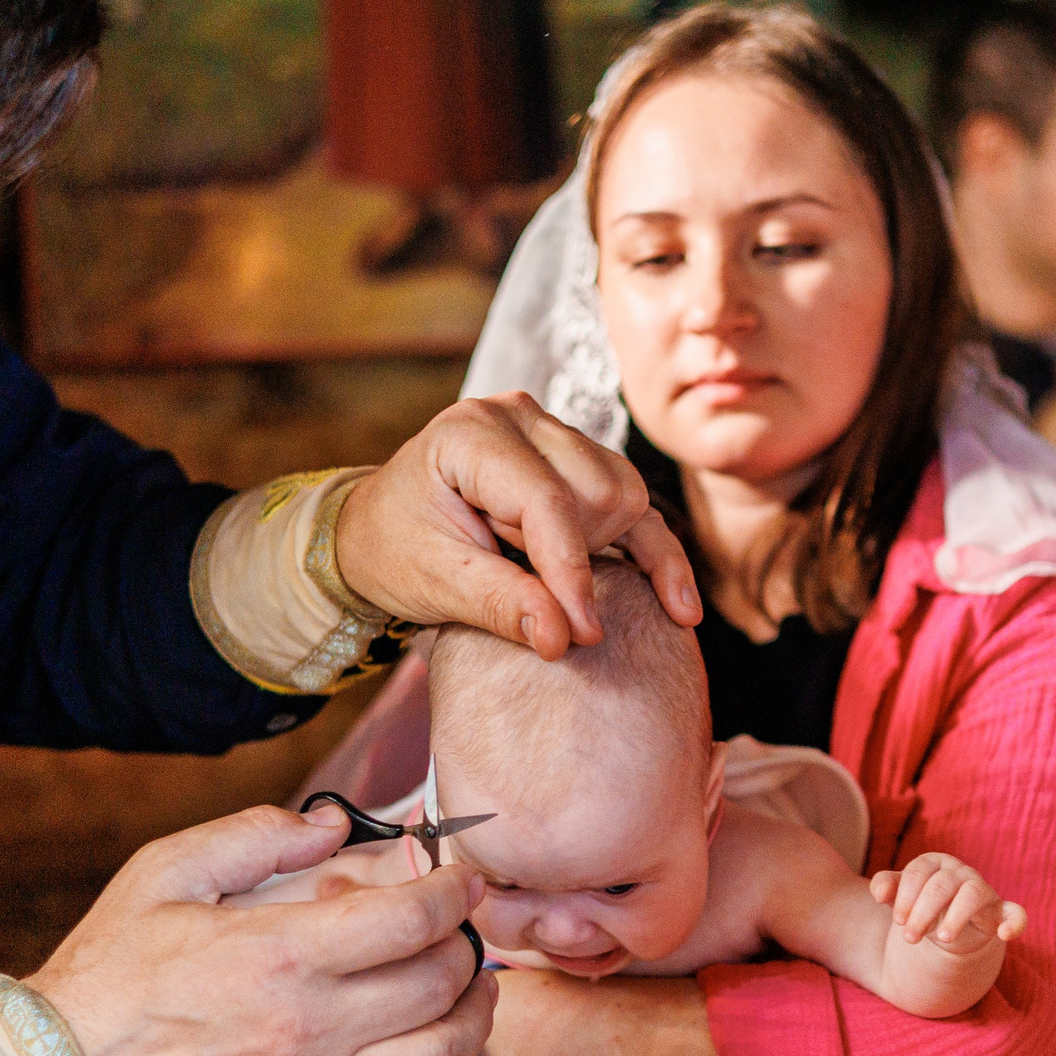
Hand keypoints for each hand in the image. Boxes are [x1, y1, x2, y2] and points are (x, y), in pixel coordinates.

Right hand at [28, 806, 497, 1055]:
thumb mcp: (167, 872)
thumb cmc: (114, 967)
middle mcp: (312, 1023)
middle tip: (454, 922)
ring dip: (471, 1013)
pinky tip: (431, 1046)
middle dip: (462, 941)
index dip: (453, 890)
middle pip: (439, 981)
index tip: (460, 876)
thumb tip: (332, 824)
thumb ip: (255, 835)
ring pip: (441, 1054)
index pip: (410, 919)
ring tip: (467, 983)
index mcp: (282, 953)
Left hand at [335, 393, 701, 657]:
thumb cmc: (393, 551)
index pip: (546, 500)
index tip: (582, 634)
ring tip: (537, 569)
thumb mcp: (433, 583)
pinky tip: (679, 608)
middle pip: (598, 490)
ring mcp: (554, 434)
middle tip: (521, 584)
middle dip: (579, 555)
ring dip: (600, 549)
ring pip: (624, 495)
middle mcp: (521, 418)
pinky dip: (653, 555)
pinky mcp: (577, 462)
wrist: (376, 533)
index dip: (570, 571)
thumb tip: (562, 638)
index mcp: (472, 433)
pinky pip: (634, 507)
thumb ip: (499, 605)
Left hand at [871, 853, 1028, 954]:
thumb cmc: (922, 907)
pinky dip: (1014, 922)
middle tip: (909, 938)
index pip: (918, 871)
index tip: (897, 921)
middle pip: (941, 885)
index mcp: (934, 863)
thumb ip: (888, 889)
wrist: (948, 929)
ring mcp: (983, 890)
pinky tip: (1004, 934)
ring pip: (973, 894)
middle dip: (922, 913)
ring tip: (941, 938)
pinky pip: (1014, 913)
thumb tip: (878, 892)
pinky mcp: (1000, 912)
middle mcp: (960, 872)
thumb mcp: (901, 899)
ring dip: (956, 917)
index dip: (905, 896)